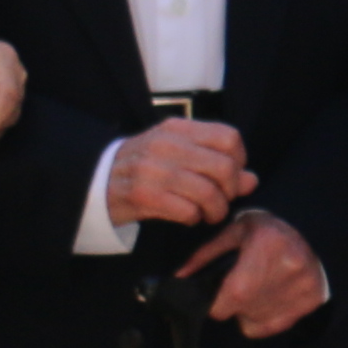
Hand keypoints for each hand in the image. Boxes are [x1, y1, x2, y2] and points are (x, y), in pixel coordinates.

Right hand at [107, 118, 255, 230]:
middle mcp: (166, 145)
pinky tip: (186, 217)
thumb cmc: (144, 167)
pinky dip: (193, 218)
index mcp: (177, 129)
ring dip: (215, 210)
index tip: (231, 175)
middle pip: (224, 168)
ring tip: (208, 214)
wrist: (96, 181)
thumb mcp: (177, 155)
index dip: (239, 160)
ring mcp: (153, 170)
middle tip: (222, 200)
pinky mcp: (143, 196)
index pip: (228, 137)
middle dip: (230, 191)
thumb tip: (251, 179)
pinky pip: (187, 211)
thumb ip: (216, 163)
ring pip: (209, 193)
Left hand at [176, 208, 329, 338]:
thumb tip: (179, 278)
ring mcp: (300, 288)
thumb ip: (204, 256)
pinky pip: (273, 326)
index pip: (229, 300)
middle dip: (233, 304)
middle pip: (241, 312)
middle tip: (241, 284)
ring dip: (248, 311)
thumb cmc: (267, 230)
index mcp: (262, 251)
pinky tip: (269, 298)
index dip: (217, 301)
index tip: (219, 294)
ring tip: (257, 287)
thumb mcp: (233, 233)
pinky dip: (265, 318)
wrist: (312, 228)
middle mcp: (285, 272)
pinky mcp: (311, 300)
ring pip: (255, 321)